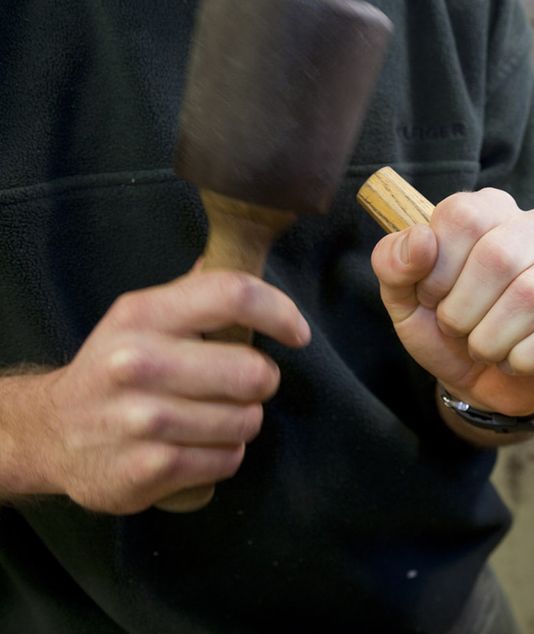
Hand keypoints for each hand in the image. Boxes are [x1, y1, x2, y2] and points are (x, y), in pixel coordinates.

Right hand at [26, 269, 309, 513]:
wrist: (51, 432)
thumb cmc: (115, 368)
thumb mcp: (142, 318)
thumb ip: (195, 291)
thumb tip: (242, 251)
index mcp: (144, 314)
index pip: (233, 295)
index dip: (280, 313)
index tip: (296, 333)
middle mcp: (138, 362)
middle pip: (255, 371)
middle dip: (260, 382)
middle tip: (239, 386)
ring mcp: (143, 419)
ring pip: (247, 420)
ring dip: (241, 423)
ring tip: (210, 418)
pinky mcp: (150, 468)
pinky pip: (228, 459)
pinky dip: (222, 456)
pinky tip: (194, 447)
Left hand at [371, 188, 533, 415]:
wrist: (479, 382)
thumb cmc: (445, 328)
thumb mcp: (404, 298)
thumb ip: (394, 262)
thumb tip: (421, 238)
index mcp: (489, 210)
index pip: (463, 216)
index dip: (438, 269)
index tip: (432, 296)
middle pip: (499, 255)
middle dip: (463, 310)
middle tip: (456, 329)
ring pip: (533, 295)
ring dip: (492, 339)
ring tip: (485, 348)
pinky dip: (527, 357)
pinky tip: (515, 361)